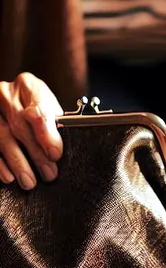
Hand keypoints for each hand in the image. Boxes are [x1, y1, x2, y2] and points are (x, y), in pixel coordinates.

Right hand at [0, 73, 63, 188]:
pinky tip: (8, 176)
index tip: (55, 154)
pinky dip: (0, 164)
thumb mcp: (46, 105)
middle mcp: (5, 93)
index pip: (38, 112)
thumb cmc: (33, 104)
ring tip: (30, 181)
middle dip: (36, 154)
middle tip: (49, 173)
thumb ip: (52, 122)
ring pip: (3, 138)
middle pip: (21, 127)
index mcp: (27, 85)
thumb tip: (58, 151)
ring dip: (18, 163)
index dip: (47, 135)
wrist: (9, 99)